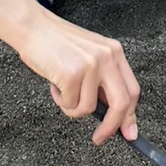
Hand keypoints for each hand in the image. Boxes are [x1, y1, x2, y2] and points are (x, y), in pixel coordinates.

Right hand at [0, 0, 138, 142]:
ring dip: (72, 107)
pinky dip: (60, 100)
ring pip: (88, 108)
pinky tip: (54, 84)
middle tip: (99, 138)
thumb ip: (103, 80)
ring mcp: (91, 64)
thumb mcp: (89, 56)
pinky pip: (70, 104)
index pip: (132, 90)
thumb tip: (112, 114)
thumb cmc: (56, 44)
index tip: (130, 133)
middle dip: (111, 127)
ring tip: (62, 89)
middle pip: (121, 103)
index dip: (131, 115)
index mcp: (114, 52)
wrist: (33, 27)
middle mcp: (107, 56)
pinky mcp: (72, 73)